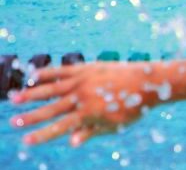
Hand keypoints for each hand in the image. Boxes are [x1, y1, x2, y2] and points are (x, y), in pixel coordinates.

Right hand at [9, 63, 158, 145]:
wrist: (149, 81)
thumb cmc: (132, 107)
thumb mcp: (113, 124)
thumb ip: (91, 131)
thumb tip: (72, 141)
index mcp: (89, 113)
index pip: (60, 127)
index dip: (42, 135)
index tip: (26, 141)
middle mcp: (84, 96)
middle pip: (52, 108)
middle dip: (31, 116)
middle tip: (13, 122)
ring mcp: (84, 80)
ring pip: (52, 88)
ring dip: (31, 94)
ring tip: (13, 98)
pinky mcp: (88, 68)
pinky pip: (63, 70)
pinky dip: (47, 73)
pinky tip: (33, 76)